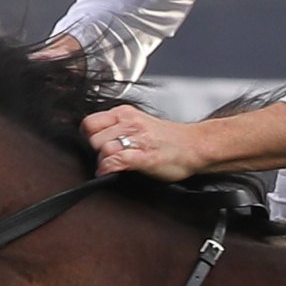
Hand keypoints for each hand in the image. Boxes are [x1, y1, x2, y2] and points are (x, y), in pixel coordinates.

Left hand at [80, 104, 204, 181]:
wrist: (196, 146)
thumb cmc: (170, 140)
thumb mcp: (139, 124)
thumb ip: (118, 128)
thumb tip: (98, 138)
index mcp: (126, 113)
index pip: (90, 122)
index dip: (90, 136)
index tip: (97, 145)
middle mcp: (129, 123)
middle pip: (93, 137)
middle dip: (96, 151)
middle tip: (109, 157)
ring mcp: (137, 139)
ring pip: (102, 148)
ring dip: (104, 161)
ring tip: (113, 165)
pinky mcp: (143, 157)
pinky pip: (116, 160)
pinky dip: (108, 169)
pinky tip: (110, 172)